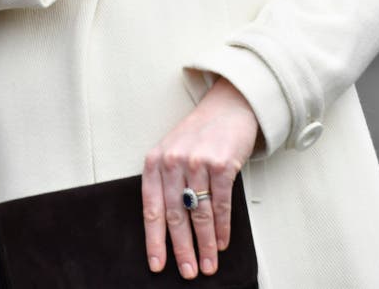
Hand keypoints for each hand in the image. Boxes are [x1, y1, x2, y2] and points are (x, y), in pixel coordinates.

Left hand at [142, 78, 261, 279]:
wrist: (227, 106)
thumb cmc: (199, 133)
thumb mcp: (173, 151)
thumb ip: (167, 183)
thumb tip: (170, 230)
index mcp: (155, 160)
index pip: (151, 208)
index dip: (154, 240)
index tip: (157, 265)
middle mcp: (173, 161)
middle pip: (176, 216)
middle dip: (183, 249)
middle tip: (189, 271)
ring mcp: (198, 161)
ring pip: (199, 214)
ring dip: (206, 244)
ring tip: (209, 263)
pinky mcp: (222, 163)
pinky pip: (221, 204)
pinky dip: (222, 227)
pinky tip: (223, 241)